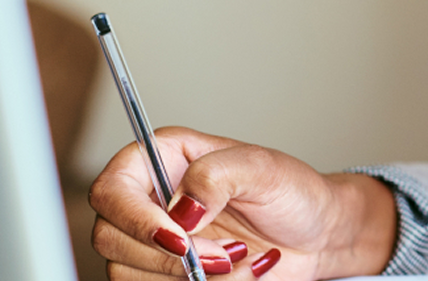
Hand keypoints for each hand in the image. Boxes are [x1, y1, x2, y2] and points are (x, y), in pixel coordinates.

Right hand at [89, 127, 396, 279]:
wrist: (316, 235)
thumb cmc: (292, 192)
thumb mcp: (263, 169)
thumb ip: (218, 175)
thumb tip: (180, 207)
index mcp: (164, 157)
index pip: (112, 188)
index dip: (134, 218)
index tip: (179, 238)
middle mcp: (151, 198)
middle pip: (111, 238)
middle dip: (171, 257)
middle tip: (224, 253)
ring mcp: (155, 239)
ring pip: (130, 272)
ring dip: (191, 276)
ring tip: (239, 257)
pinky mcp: (165, 273)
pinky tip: (237, 272)